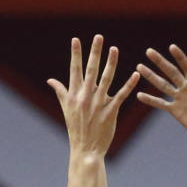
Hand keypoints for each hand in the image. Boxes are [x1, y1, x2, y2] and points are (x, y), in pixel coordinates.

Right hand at [48, 35, 137, 155]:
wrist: (85, 149)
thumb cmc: (76, 129)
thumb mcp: (65, 109)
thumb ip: (61, 92)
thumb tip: (50, 80)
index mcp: (74, 94)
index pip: (74, 69)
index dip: (75, 54)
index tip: (76, 39)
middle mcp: (85, 96)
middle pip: (90, 70)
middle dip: (94, 52)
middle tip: (99, 36)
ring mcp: (98, 103)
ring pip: (106, 79)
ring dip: (111, 63)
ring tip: (114, 49)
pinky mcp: (110, 112)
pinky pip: (121, 95)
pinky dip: (129, 85)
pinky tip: (135, 75)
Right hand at [136, 44, 186, 145]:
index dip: (180, 57)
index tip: (171, 47)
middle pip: (171, 72)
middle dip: (160, 62)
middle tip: (149, 51)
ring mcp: (180, 99)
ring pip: (163, 85)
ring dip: (151, 77)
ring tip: (139, 67)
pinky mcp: (176, 111)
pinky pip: (161, 104)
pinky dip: (151, 100)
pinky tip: (139, 95)